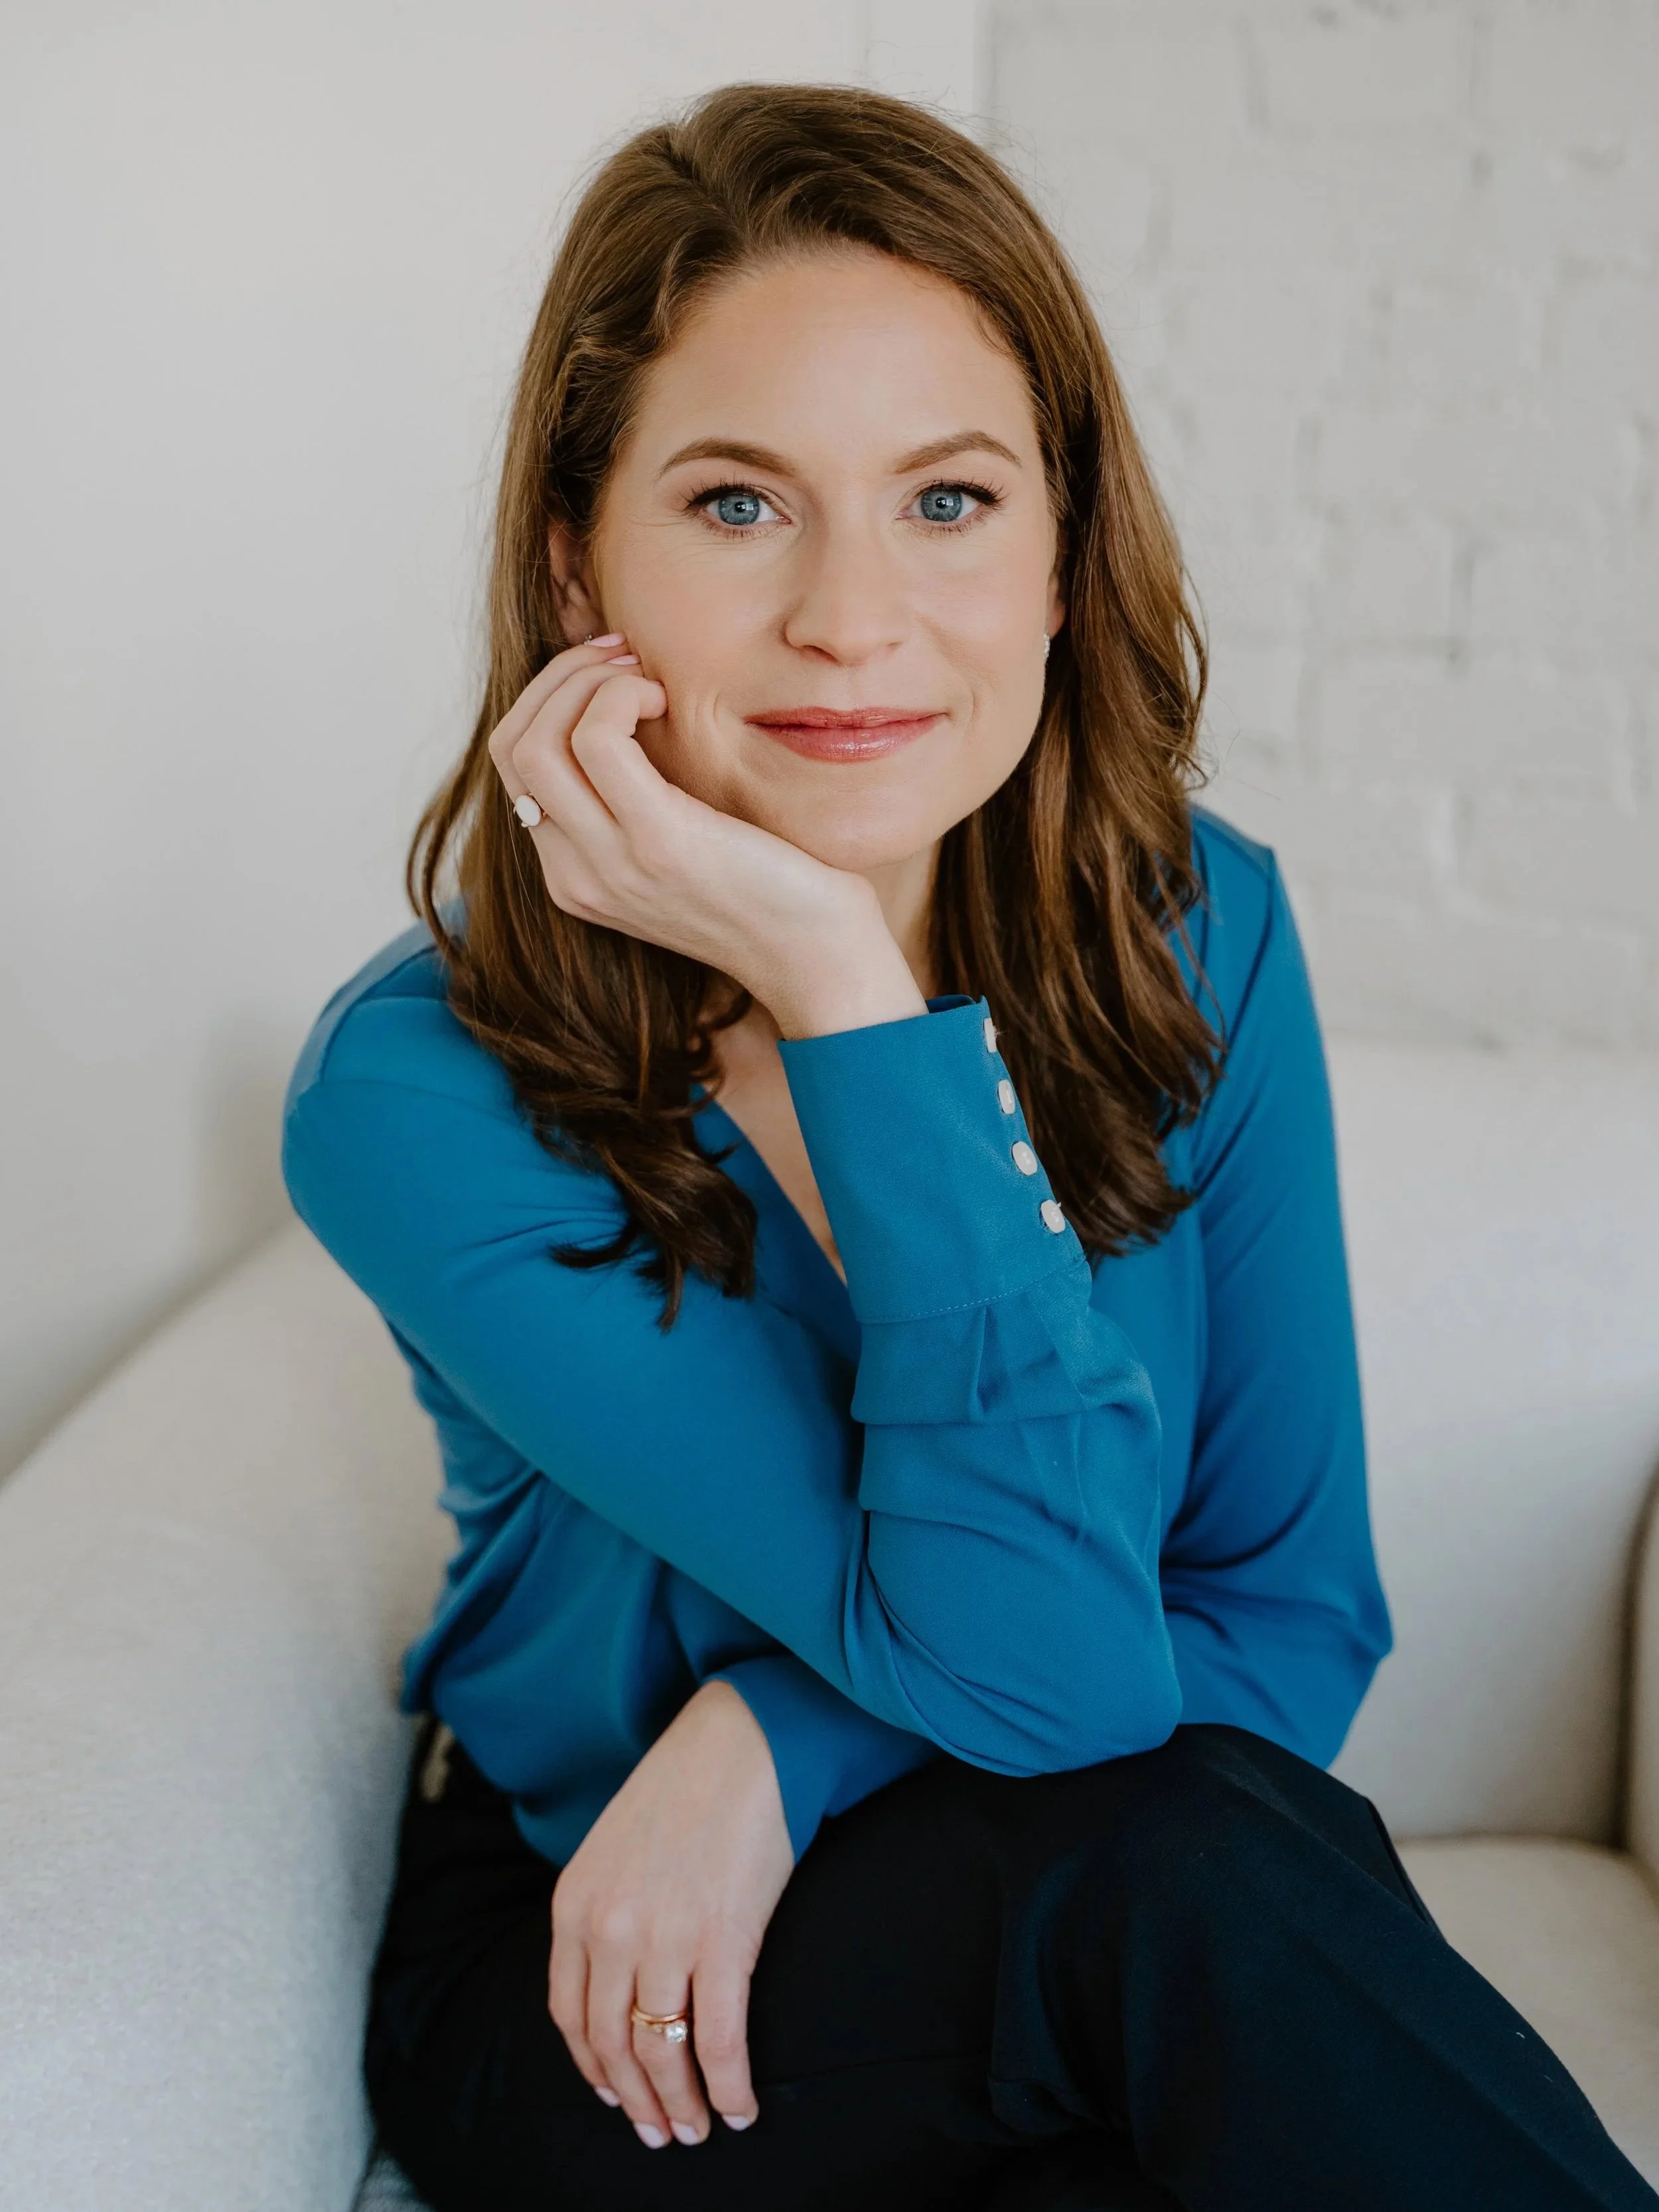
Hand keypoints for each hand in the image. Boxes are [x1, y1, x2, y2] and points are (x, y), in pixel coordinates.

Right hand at [486, 638, 925, 1036]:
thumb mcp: (679, 848)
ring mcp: (610, 863)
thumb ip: (634, 803)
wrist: (816, 956)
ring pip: (536, 742)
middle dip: (559, 680)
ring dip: (585, 682)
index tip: (612, 674)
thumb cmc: (767, 890)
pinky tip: (665, 701)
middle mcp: (576, 876)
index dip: (549, 701)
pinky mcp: (659, 840)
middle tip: (623, 659)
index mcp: (574, 876)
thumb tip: (618, 708)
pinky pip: (596, 740)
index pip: (514, 768)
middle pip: (510, 748)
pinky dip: (621, 696)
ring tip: (645, 679)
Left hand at [547, 1680, 795, 2148]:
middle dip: (638, 2102)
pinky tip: (741, 2108)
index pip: (571, 2017)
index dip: (594, 2067)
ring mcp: (664, 1939)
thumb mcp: (613, 1848)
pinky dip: (728, 2088)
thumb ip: (604, 1912)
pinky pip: (718, 2042)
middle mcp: (609, 1930)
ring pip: (662, 2054)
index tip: (615, 2094)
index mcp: (574, 1907)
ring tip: (700, 2129)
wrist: (740, 1742)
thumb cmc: (684, 1788)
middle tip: (662, 2133)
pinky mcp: (722, 1942)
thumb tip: (622, 1983)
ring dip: (682, 2107)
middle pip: (614, 2046)